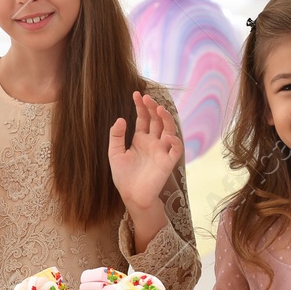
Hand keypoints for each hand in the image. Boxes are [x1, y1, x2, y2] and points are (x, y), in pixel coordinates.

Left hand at [108, 91, 183, 209]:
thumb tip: (121, 118)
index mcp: (141, 139)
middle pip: (157, 121)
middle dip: (153, 108)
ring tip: (159, 109)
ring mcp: (162, 151)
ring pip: (169, 130)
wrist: (131, 195)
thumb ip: (116, 136)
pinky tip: (167, 136)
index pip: (143, 118)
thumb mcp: (115, 153)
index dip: (141, 106)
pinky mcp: (168, 162)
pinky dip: (175, 142)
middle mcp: (153, 142)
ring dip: (166, 119)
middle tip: (147, 98)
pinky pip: (176, 149)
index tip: (136, 94)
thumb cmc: (123, 175)